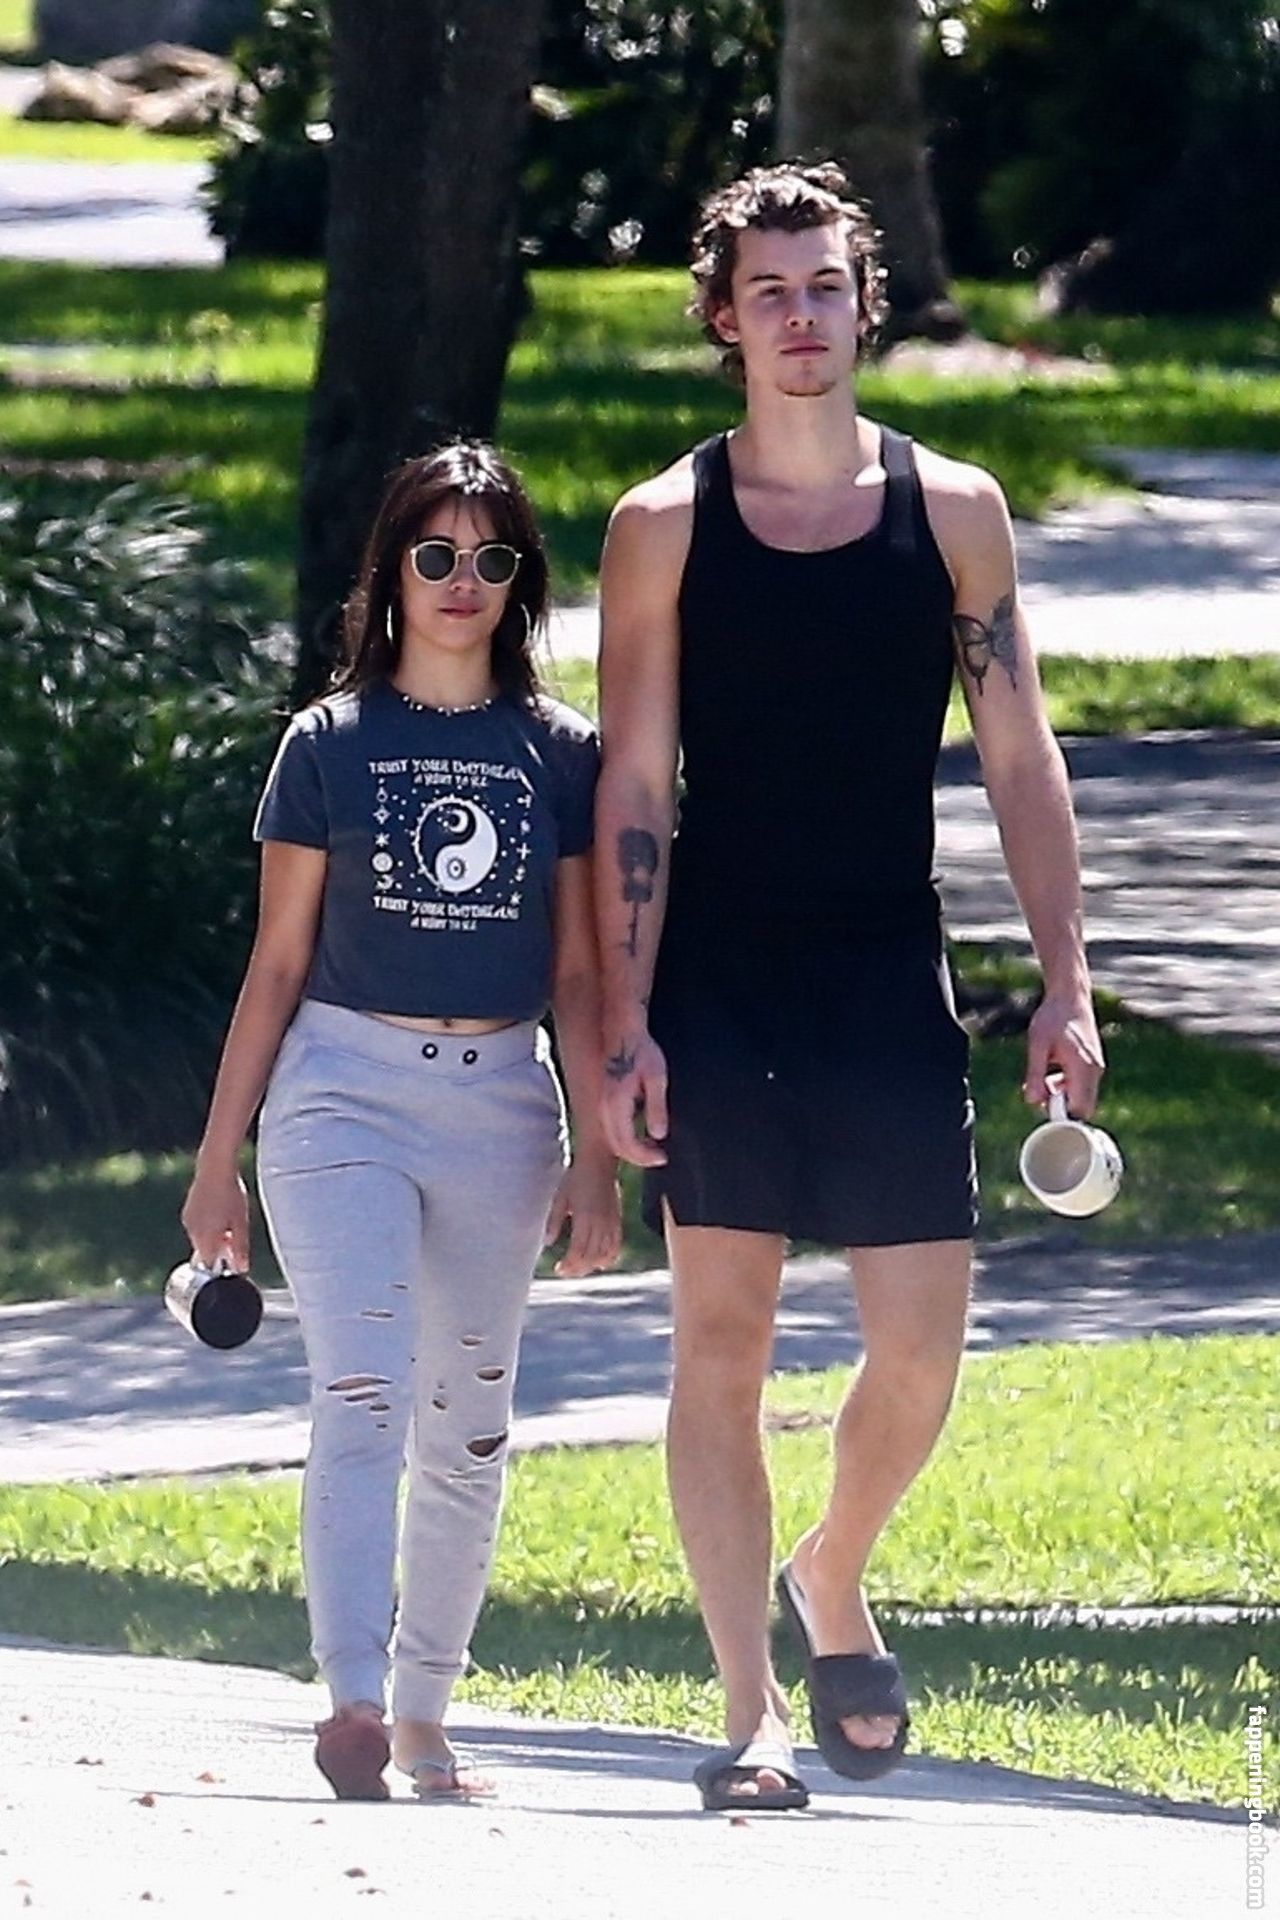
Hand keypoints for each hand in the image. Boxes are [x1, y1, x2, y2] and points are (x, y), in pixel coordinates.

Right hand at [181, 1161, 250, 1271]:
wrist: (215, 1168)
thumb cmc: (231, 1195)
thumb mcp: (241, 1223)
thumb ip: (240, 1248)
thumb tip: (241, 1269)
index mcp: (205, 1238)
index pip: (208, 1265)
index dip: (221, 1265)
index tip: (232, 1257)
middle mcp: (192, 1232)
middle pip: (205, 1252)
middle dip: (219, 1249)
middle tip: (234, 1234)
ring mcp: (188, 1221)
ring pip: (200, 1238)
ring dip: (213, 1237)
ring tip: (228, 1219)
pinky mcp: (187, 1211)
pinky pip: (197, 1226)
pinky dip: (207, 1225)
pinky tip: (219, 1211)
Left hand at [542, 1155, 622, 1277]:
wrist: (599, 1161)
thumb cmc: (576, 1177)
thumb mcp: (560, 1196)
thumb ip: (554, 1220)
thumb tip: (547, 1242)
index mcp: (584, 1216)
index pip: (579, 1251)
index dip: (569, 1265)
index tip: (559, 1269)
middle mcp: (600, 1222)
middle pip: (592, 1257)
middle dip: (578, 1269)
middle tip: (565, 1271)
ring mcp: (611, 1222)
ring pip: (605, 1255)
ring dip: (591, 1265)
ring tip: (578, 1268)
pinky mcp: (617, 1220)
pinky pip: (616, 1246)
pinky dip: (608, 1258)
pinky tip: (598, 1262)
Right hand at [599, 1027, 668, 1167]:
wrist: (623, 1032)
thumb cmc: (642, 1051)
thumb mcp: (656, 1078)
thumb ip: (656, 1107)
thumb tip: (659, 1135)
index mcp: (617, 1104)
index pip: (627, 1143)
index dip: (645, 1157)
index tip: (663, 1157)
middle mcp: (605, 1108)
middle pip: (617, 1146)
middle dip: (639, 1157)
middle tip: (660, 1156)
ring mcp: (602, 1105)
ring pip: (612, 1139)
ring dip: (631, 1149)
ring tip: (654, 1148)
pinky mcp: (604, 1101)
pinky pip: (612, 1129)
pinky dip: (626, 1139)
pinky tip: (643, 1134)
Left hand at [1023, 988, 1104, 1118]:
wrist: (1069, 997)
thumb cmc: (1053, 1017)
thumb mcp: (1037, 1044)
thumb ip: (1034, 1074)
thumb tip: (1031, 1101)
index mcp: (1083, 1068)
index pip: (1080, 1109)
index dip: (1061, 1115)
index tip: (1042, 1105)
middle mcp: (1094, 1071)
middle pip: (1083, 1108)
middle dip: (1060, 1107)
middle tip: (1038, 1092)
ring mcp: (1095, 1068)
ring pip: (1082, 1097)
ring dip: (1061, 1095)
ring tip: (1040, 1079)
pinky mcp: (1091, 1065)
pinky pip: (1081, 1086)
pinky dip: (1065, 1086)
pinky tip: (1049, 1073)